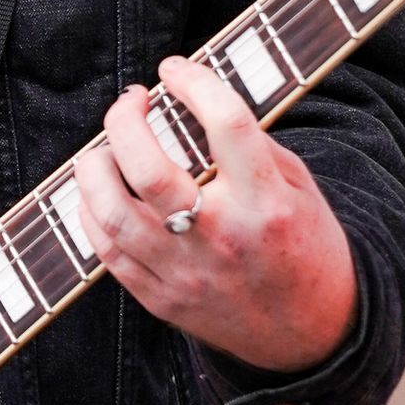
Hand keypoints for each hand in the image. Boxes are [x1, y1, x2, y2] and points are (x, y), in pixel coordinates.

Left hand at [72, 54, 357, 374]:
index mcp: (267, 203)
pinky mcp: (162, 300)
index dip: (195, 83)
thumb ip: (251, 148)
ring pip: (114, 213)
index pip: (227, 125)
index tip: (175, 68)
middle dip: (125, 121)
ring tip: (103, 149)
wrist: (312, 336)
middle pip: (150, 171)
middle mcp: (223, 237)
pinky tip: (100, 191)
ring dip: (94, 167)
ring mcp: (186, 273)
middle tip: (131, 101)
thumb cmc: (306, 249)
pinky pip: (107, 252)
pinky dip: (92, 212)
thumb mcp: (299, 188)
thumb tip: (194, 104)